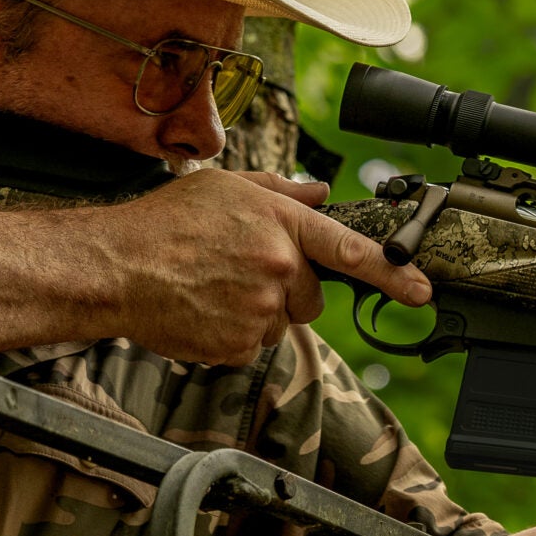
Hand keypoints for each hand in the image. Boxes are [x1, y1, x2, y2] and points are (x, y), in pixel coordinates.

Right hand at [95, 168, 431, 364]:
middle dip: (286, 291)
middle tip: (238, 273)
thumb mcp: (226, 188)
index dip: (393, 274)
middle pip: (310, 298)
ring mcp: (258, 311)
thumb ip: (281, 191)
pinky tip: (202, 310)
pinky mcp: (237, 346)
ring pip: (280, 325)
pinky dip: (231, 335)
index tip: (423, 291)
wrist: (113, 268)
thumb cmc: (164, 223)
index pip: (349, 250)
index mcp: (280, 223)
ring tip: (211, 289)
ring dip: (256, 313)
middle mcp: (277, 268)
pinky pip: (251, 347)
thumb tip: (321, 192)